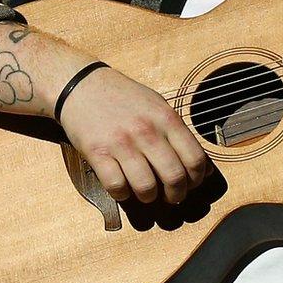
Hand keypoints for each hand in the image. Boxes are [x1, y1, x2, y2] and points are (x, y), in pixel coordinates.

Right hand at [56, 67, 211, 205]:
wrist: (82, 85)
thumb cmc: (123, 97)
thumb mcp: (157, 105)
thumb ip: (176, 132)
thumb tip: (199, 164)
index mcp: (165, 118)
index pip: (194, 158)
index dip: (197, 178)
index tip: (192, 184)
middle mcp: (146, 131)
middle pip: (174, 177)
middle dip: (177, 194)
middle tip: (172, 197)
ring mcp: (121, 143)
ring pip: (146, 187)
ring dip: (149, 197)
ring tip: (147, 193)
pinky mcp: (97, 153)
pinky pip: (116, 186)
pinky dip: (122, 193)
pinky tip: (123, 186)